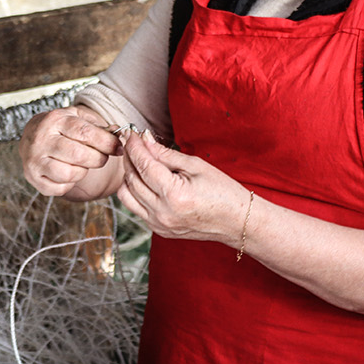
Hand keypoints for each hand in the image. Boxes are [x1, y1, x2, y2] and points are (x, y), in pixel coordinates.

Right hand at [19, 106, 123, 199]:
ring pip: (69, 174)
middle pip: (78, 155)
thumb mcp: (78, 118)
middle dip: (98, 159)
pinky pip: (59, 188)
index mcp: (55, 120)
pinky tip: (69, 172)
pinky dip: (70, 183)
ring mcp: (35, 160)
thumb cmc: (60, 128)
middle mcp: (42, 140)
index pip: (85, 132)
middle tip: (101, 157)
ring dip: (83, 171)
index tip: (118, 148)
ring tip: (82, 164)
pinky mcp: (33, 177)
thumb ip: (99, 127)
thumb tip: (118, 135)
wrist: (32, 136)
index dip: (106, 142)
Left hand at [118, 131, 247, 245]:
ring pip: (127, 195)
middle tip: (132, 142)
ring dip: (128, 175)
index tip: (130, 133)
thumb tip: (144, 140)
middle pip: (131, 179)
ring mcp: (159, 224)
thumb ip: (166, 154)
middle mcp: (163, 213)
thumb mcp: (196, 165)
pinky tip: (144, 179)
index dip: (134, 146)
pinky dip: (135, 191)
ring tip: (137, 160)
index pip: (144, 165)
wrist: (237, 221)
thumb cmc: (223, 191)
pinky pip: (136, 208)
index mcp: (175, 194)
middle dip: (129, 157)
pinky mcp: (159, 230)